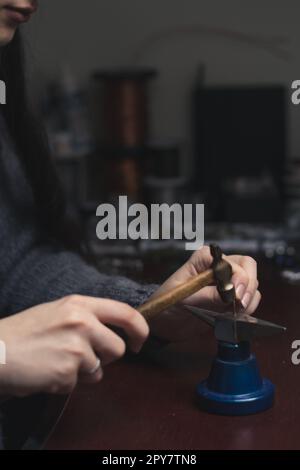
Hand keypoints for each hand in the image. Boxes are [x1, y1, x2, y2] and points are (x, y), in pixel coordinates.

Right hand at [0, 295, 148, 396]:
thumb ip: (86, 317)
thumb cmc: (24, 332)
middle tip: (83, 356)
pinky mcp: (67, 372)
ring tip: (57, 362)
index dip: (140, 329)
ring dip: (83, 372)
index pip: (125, 313)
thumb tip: (112, 331)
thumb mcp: (58, 311)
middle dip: (106, 357)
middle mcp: (82, 323)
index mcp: (80, 304)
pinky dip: (65, 383)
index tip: (139, 342)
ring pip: (99, 370)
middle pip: (117, 348)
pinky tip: (47, 371)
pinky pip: (78, 384)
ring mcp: (76, 348)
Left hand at [149, 246, 259, 340]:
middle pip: (248, 266)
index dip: (238, 277)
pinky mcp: (231, 297)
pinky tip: (235, 315)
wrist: (165, 323)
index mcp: (205, 258)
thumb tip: (232, 294)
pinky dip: (248, 307)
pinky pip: (250, 298)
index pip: (231, 262)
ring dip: (248, 299)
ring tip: (233, 312)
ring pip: (252, 283)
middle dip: (248, 285)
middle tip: (241, 303)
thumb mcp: (185, 299)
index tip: (235, 295)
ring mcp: (227, 280)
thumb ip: (209, 295)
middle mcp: (219, 265)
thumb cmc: (168, 304)